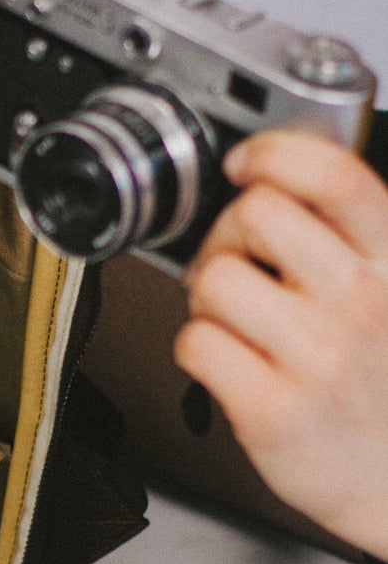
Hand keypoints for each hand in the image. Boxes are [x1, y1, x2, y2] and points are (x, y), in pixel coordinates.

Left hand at [175, 129, 387, 558]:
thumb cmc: (377, 383)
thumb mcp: (387, 292)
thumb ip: (346, 237)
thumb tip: (268, 179)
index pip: (333, 175)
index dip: (273, 153)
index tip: (244, 164)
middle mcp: (359, 302)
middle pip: (255, 214)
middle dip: (228, 234)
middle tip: (238, 265)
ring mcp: (318, 358)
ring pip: (215, 278)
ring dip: (208, 297)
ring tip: (235, 321)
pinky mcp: (273, 410)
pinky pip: (195, 343)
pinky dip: (199, 350)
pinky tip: (231, 363)